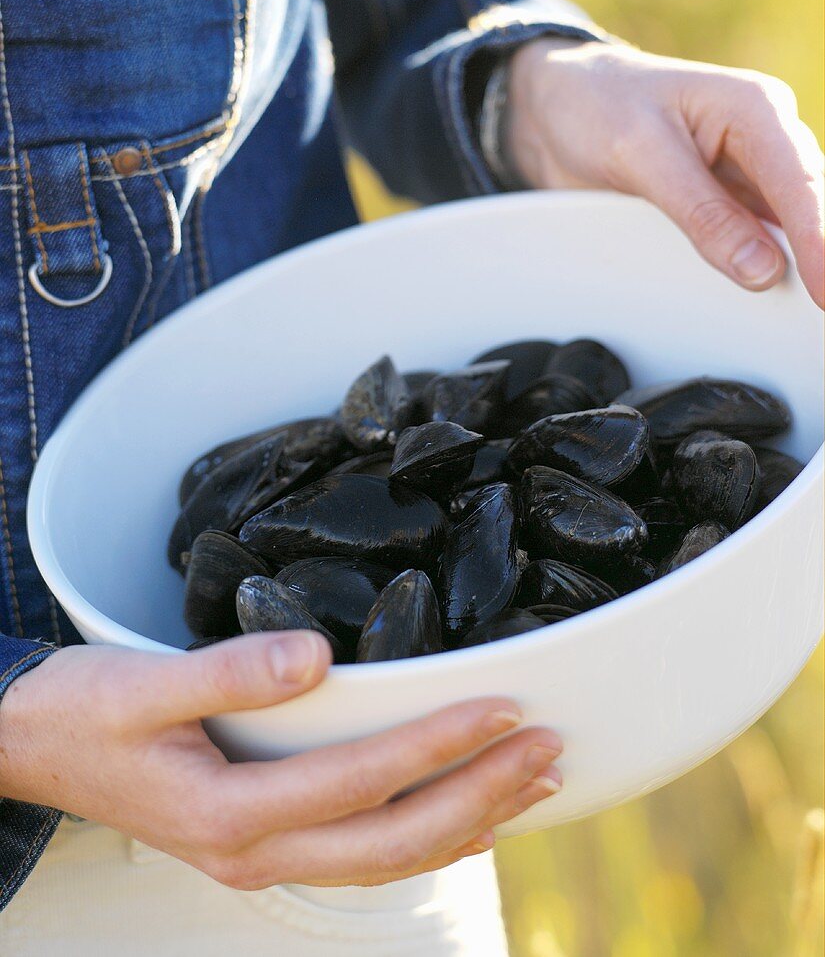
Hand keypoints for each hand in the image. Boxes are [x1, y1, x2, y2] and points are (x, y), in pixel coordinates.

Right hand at [0, 633, 561, 888]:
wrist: (30, 749)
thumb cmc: (82, 712)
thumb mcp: (142, 684)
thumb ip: (229, 671)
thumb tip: (318, 657)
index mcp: (229, 812)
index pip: (362, 781)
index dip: (439, 744)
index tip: (504, 707)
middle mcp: (253, 852)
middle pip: (392, 838)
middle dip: (478, 795)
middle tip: (548, 751)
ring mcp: (259, 858)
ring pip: (384, 857)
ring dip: (464, 821)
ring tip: (531, 783)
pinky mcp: (262, 843)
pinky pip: (360, 854)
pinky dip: (423, 839)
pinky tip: (466, 821)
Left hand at [505, 38, 823, 307]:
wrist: (558, 107)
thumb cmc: (596, 106)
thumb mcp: (639, 154)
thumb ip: (701, 212)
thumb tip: (760, 268)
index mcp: (753, 107)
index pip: (800, 184)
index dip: (819, 244)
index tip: (823, 297)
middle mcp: (763, 138)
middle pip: (809, 207)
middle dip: (819, 258)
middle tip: (816, 318)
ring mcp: (747, 174)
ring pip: (789, 229)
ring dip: (797, 268)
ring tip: (800, 320)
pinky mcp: (726, 203)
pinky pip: (756, 241)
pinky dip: (764, 269)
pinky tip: (768, 299)